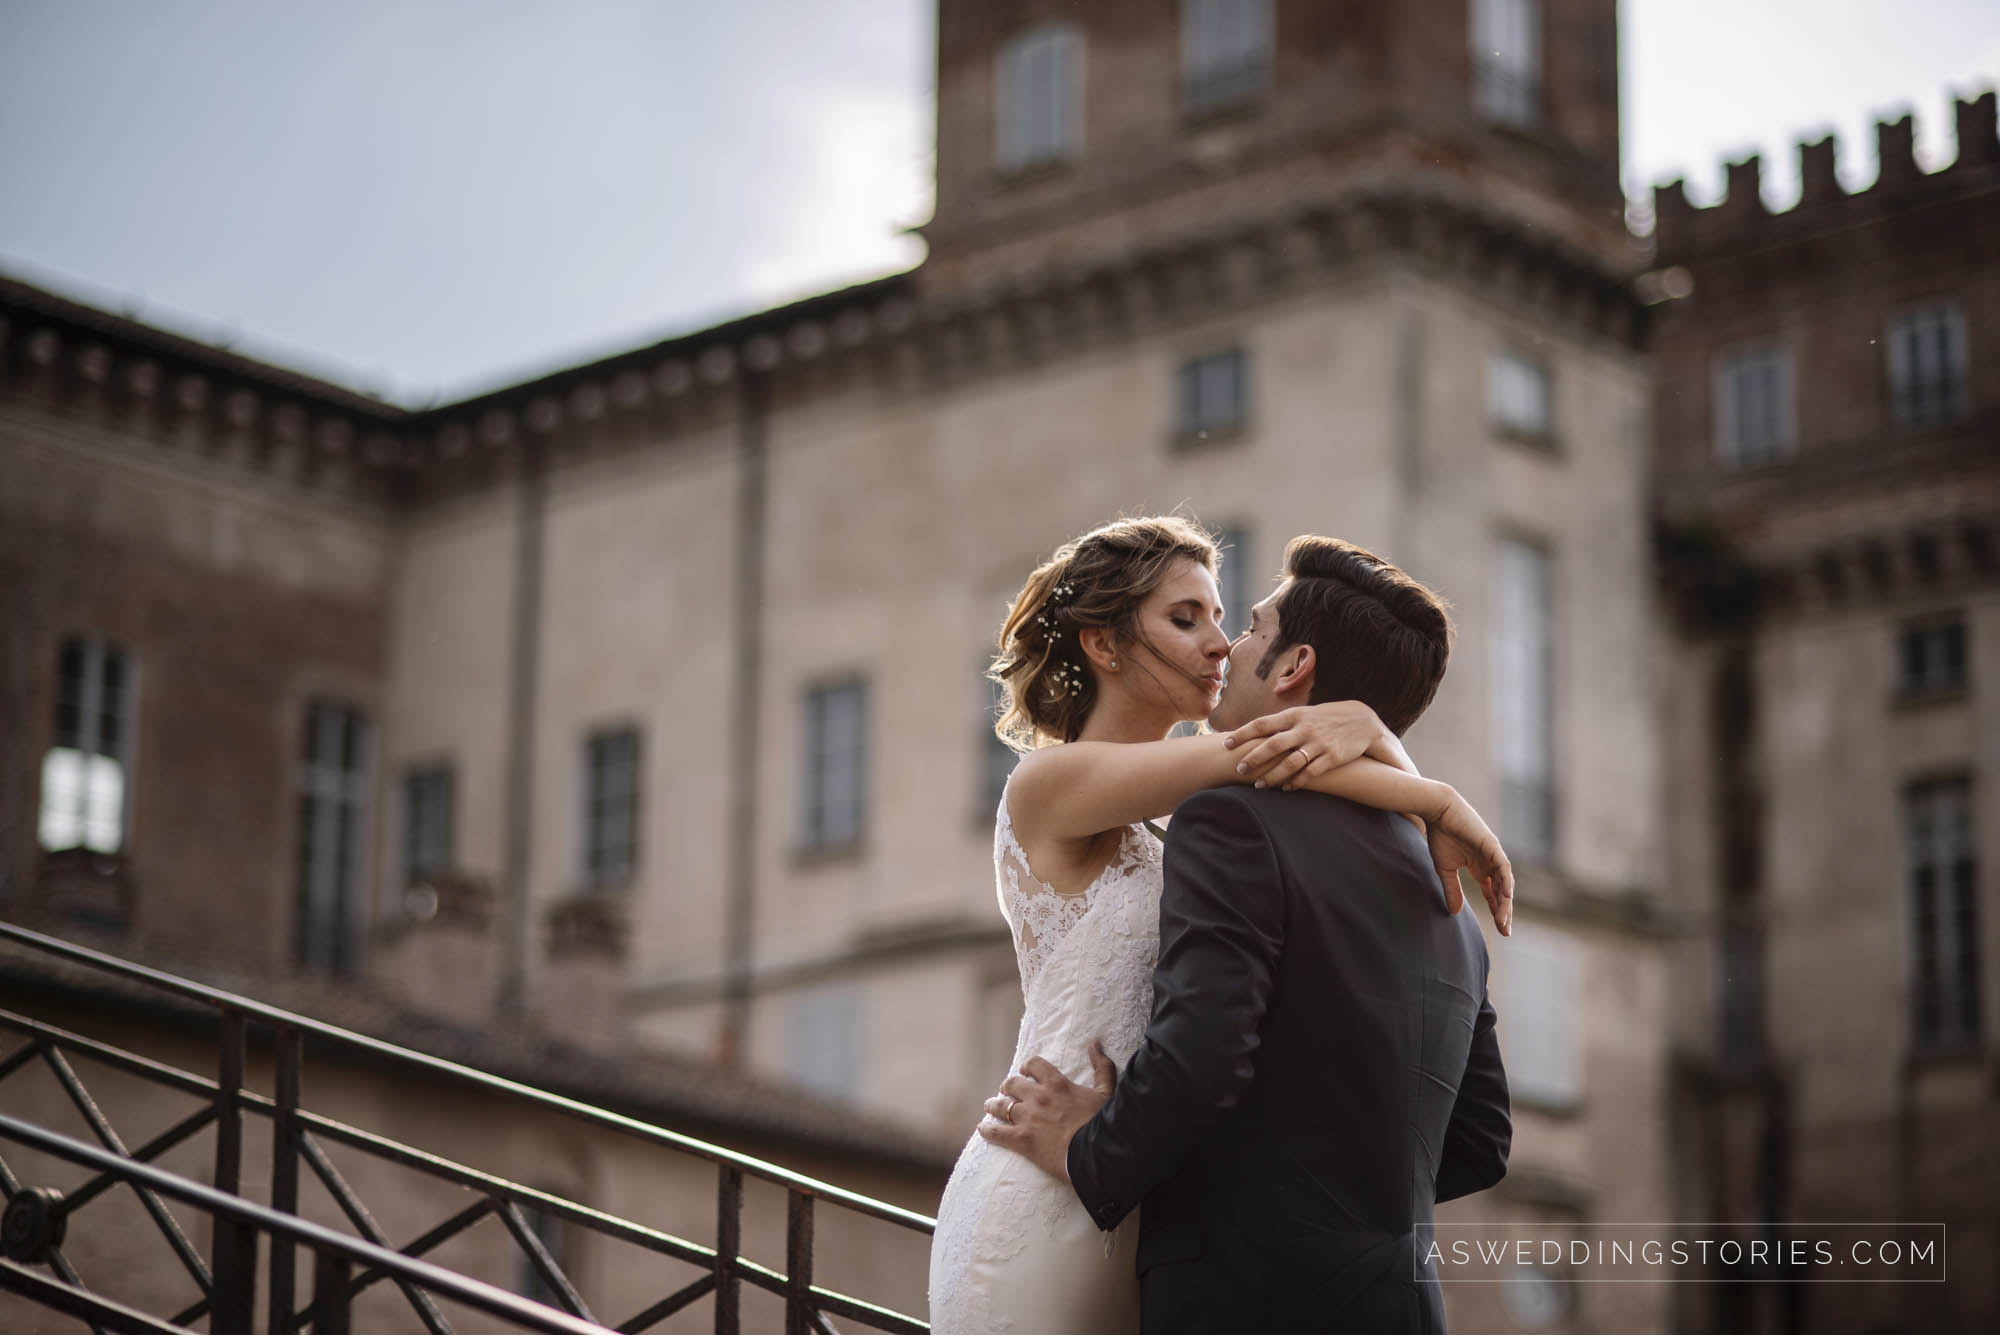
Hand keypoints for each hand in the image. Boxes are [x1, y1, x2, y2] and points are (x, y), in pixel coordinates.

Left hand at [978, 1043, 1117, 1182]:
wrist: (1095, 1153)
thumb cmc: (1103, 1123)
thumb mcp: (1106, 1091)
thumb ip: (1101, 1066)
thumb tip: (1095, 1044)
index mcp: (1057, 1084)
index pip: (1035, 1065)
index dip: (1027, 1067)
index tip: (1025, 1071)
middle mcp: (1038, 1097)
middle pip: (1012, 1085)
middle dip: (1007, 1087)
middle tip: (1005, 1091)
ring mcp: (1027, 1118)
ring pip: (1001, 1107)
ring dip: (994, 1105)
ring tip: (990, 1106)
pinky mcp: (1021, 1140)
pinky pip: (997, 1132)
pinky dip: (988, 1130)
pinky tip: (982, 1129)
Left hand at [1223, 701, 1387, 790]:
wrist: (1363, 721)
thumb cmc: (1326, 719)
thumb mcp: (1304, 714)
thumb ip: (1282, 724)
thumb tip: (1255, 733)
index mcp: (1294, 715)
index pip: (1262, 723)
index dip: (1243, 734)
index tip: (1226, 744)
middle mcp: (1304, 728)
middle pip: (1273, 745)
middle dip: (1254, 759)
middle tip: (1239, 770)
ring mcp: (1318, 743)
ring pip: (1290, 763)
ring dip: (1273, 776)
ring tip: (1260, 786)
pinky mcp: (1332, 757)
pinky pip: (1310, 773)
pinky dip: (1296, 782)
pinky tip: (1286, 788)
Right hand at [1425, 789, 1513, 935]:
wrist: (1438, 810)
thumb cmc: (1440, 835)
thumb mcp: (1445, 869)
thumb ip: (1452, 890)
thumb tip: (1455, 913)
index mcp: (1480, 868)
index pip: (1493, 894)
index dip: (1496, 910)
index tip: (1499, 929)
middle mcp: (1490, 863)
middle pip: (1502, 892)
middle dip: (1504, 911)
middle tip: (1505, 931)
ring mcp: (1493, 854)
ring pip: (1505, 882)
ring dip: (1505, 901)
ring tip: (1503, 919)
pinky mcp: (1492, 845)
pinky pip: (1503, 866)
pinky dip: (1506, 881)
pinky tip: (1507, 896)